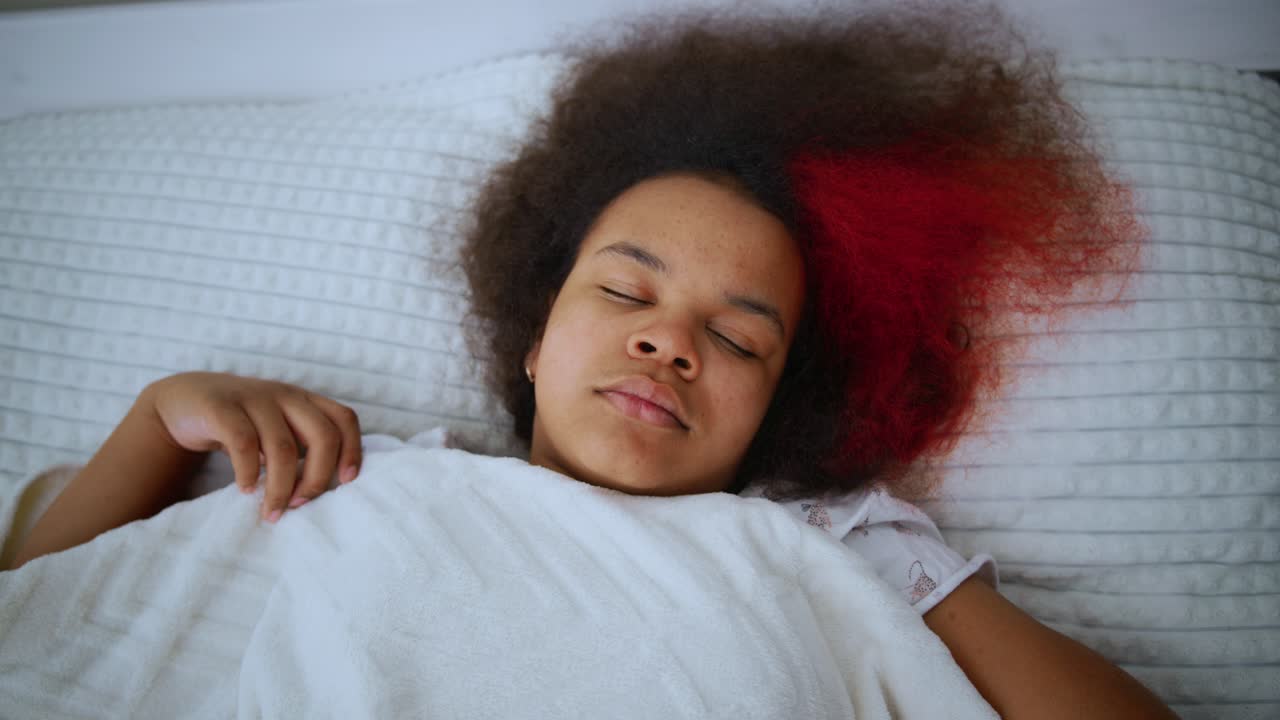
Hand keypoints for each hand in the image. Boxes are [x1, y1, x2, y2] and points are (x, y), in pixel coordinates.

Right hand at [142, 371, 362, 522]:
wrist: (185, 401)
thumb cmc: (242, 425)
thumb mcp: (276, 432)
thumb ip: (300, 450)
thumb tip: (320, 494)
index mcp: (304, 401)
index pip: (344, 419)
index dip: (352, 450)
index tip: (346, 483)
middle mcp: (285, 395)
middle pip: (322, 435)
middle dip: (318, 478)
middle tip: (300, 505)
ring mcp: (254, 398)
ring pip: (283, 446)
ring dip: (281, 487)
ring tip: (272, 512)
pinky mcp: (221, 408)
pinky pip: (243, 442)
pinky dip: (249, 471)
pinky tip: (246, 489)